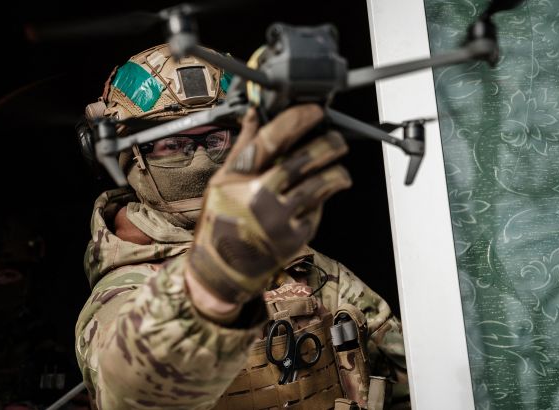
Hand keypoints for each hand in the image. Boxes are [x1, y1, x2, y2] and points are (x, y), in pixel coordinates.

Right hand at [187, 104, 351, 306]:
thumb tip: (253, 114)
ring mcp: (279, 218)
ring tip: (339, 167)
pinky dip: (322, 200)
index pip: (273, 139)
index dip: (298, 120)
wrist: (219, 271)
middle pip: (303, 161)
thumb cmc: (219, 222)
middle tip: (338, 140)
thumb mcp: (221, 182)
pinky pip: (317, 210)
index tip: (314, 112)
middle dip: (328, 145)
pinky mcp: (294, 237)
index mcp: (239, 178)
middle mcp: (259, 195)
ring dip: (336, 172)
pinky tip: (320, 196)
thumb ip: (242, 148)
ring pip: (320, 185)